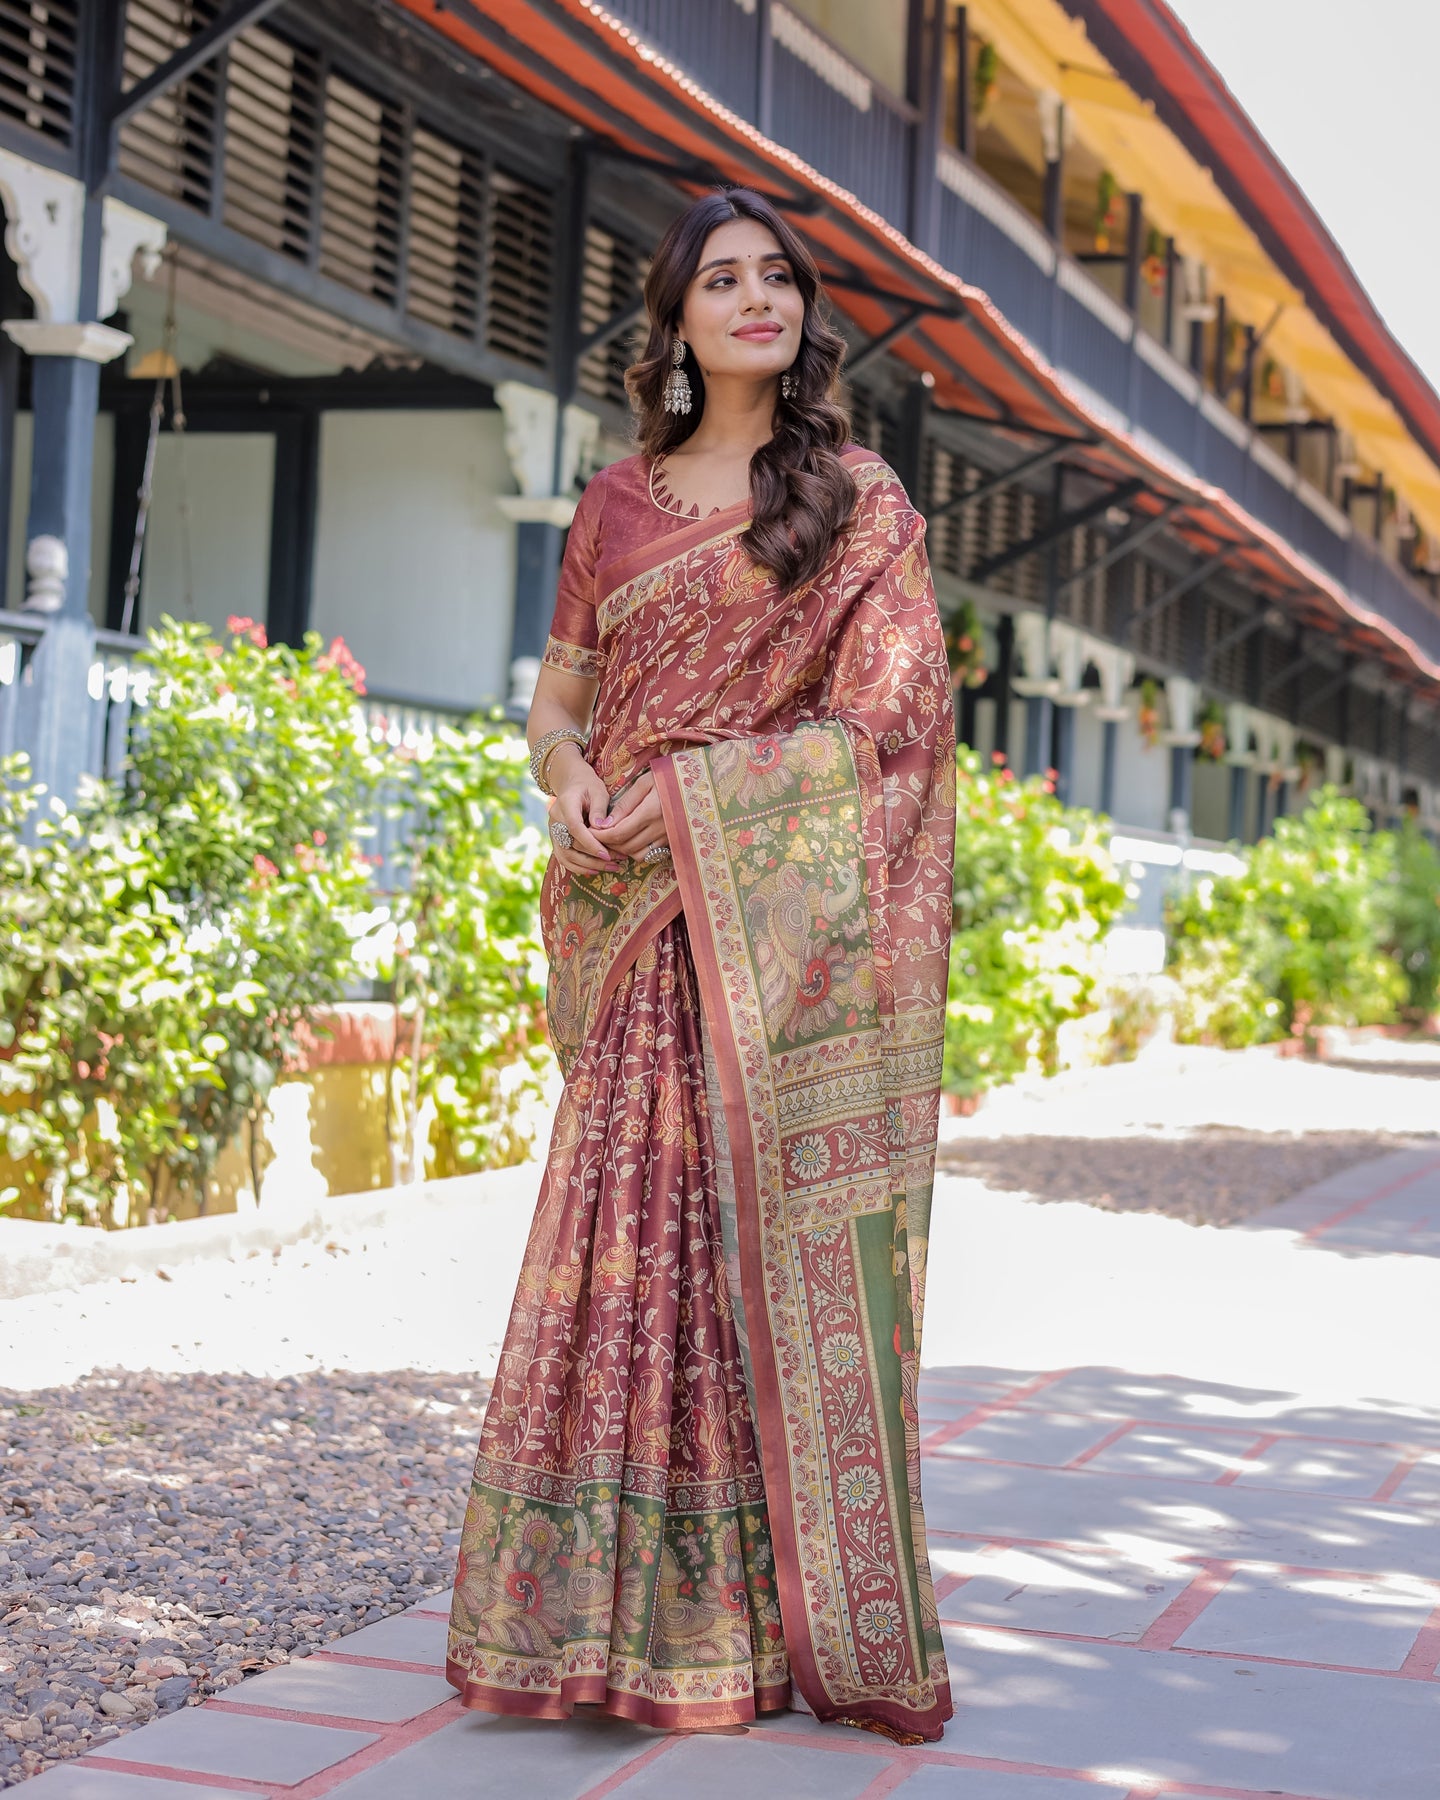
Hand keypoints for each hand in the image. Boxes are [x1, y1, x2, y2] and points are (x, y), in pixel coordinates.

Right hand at [548, 750, 619, 876]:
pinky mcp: (556, 839)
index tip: (607, 855)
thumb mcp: (598, 791)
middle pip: (571, 845)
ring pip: (566, 855)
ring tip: (611, 868)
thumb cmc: (588, 786)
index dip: (590, 843)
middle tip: (617, 862)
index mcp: (565, 804)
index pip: (575, 828)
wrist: (571, 783)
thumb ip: (599, 809)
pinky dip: (577, 867)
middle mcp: (555, 820)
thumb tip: (601, 828)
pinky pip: (563, 858)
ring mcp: (553, 831)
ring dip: (588, 866)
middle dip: (594, 858)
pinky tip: (595, 870)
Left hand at [591, 770, 668, 859]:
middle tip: (598, 835)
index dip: (602, 836)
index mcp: (651, 811)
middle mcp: (660, 828)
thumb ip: (625, 804)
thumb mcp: (644, 783)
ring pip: (638, 854)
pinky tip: (630, 840)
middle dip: (608, 844)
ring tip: (612, 838)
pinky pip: (650, 854)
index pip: (619, 833)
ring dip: (622, 850)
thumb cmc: (667, 777)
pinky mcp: (672, 840)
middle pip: (626, 846)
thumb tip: (605, 824)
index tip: (591, 831)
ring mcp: (668, 836)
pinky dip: (636, 851)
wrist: (696, 784)